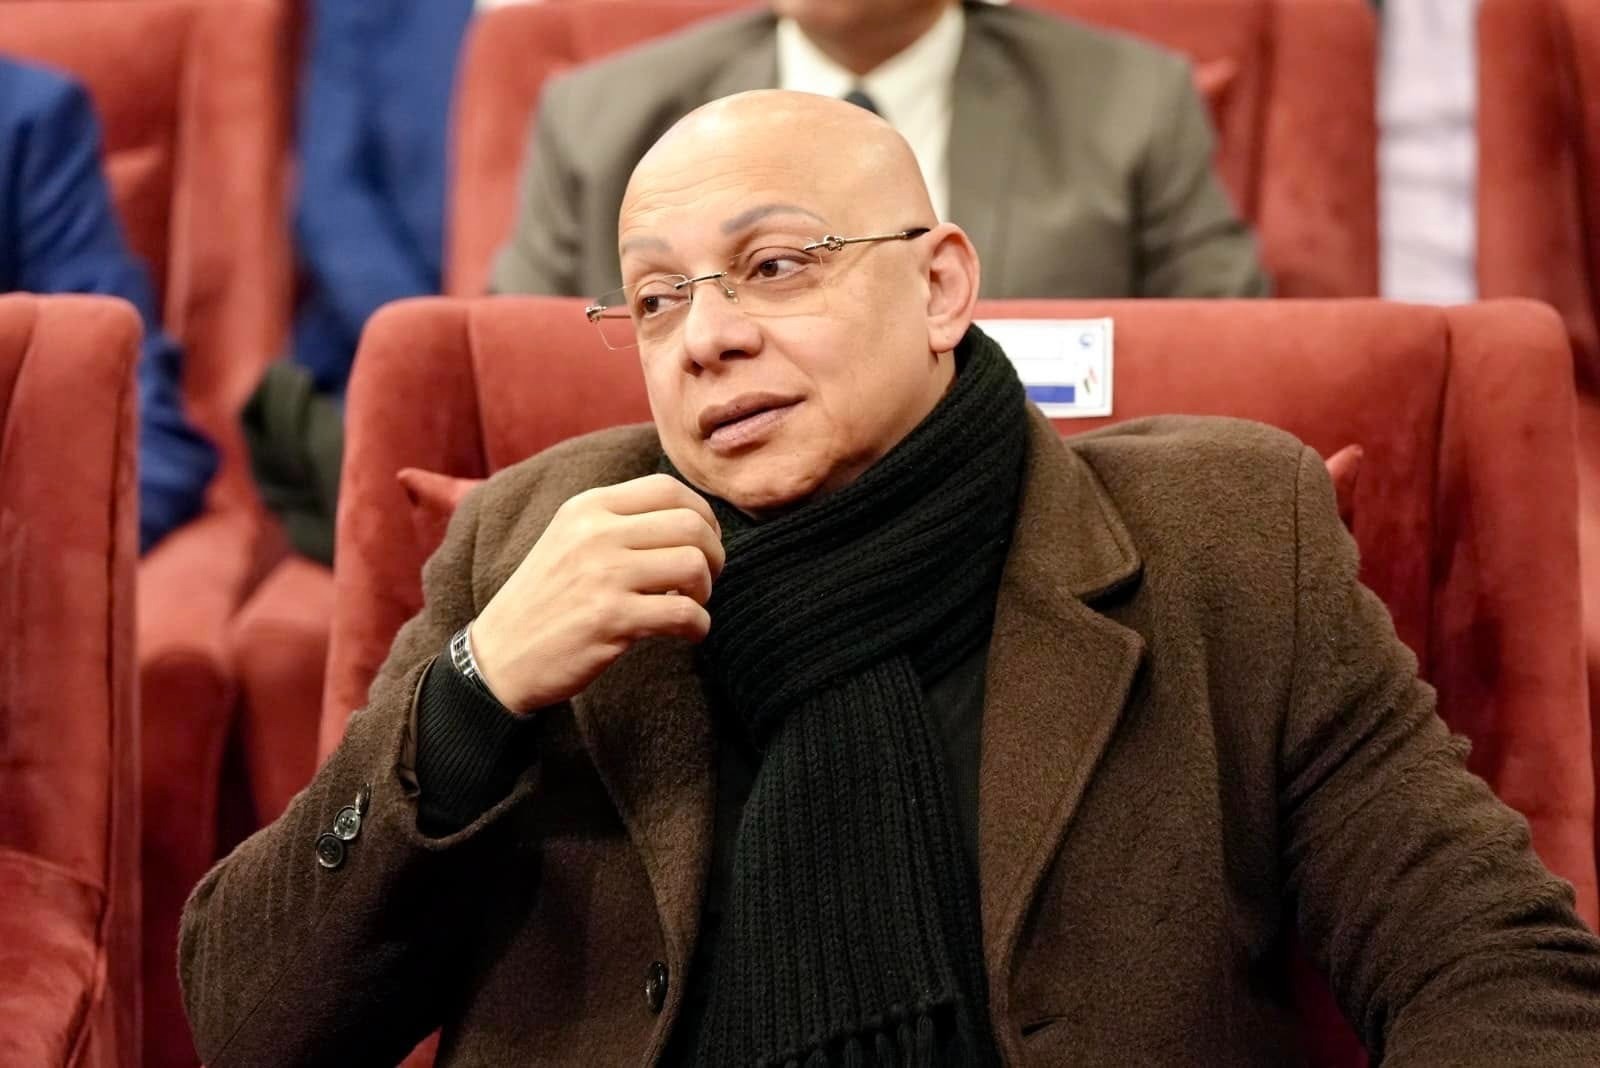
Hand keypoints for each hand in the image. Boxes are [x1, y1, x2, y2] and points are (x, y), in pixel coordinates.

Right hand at [469, 474, 723, 712]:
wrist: (501, 655)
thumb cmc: (548, 598)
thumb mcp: (571, 539)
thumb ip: (621, 520)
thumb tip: (695, 520)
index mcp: (589, 507)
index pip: (670, 489)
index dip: (703, 516)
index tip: (703, 544)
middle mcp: (596, 533)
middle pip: (693, 525)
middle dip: (714, 555)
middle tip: (703, 580)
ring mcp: (603, 575)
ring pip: (695, 566)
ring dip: (706, 591)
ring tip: (690, 605)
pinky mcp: (611, 619)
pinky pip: (685, 614)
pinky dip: (699, 626)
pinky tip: (688, 633)